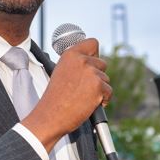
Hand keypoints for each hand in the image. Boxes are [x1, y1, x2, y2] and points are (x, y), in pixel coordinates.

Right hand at [22, 37, 109, 151]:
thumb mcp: (61, 72)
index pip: (92, 43)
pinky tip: (88, 104)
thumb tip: (92, 62)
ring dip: (99, 89)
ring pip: (106, 79)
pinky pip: (109, 91)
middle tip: (83, 88)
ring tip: (82, 97)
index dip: (95, 54)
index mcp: (70, 54)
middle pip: (103, 63)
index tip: (91, 63)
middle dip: (97, 76)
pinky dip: (103, 100)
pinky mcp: (98, 86)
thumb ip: (76, 64)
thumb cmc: (55, 98)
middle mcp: (81, 60)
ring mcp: (91, 72)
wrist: (51, 116)